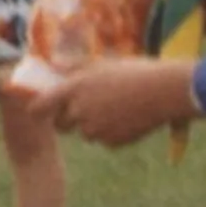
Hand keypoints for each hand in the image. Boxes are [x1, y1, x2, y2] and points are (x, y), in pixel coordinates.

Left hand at [50, 55, 197, 147]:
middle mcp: (80, 112)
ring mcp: (96, 130)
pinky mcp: (112, 143)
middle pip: (61, 125)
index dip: (40, 108)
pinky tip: (128, 117)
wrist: (166, 92)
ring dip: (93, 125)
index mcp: (74, 89)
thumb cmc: (136, 71)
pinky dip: (111, 133)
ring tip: (115, 108)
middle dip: (68, 119)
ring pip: (85, 133)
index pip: (40, 107)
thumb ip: (75, 68)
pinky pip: (105, 140)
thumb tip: (54, 66)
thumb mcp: (103, 63)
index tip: (45, 107)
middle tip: (84, 107)